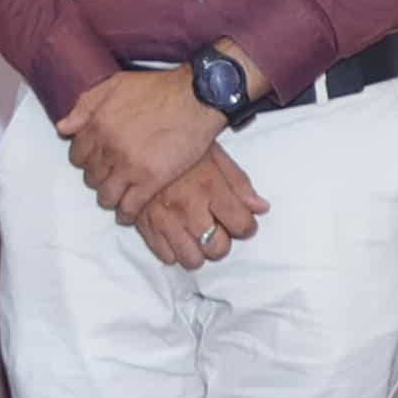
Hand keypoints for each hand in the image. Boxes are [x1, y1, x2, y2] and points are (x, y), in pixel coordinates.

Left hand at [54, 64, 226, 215]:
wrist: (196, 98)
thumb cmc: (158, 88)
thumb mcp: (115, 85)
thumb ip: (85, 105)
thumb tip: (63, 127)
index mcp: (98, 124)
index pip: (77, 155)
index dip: (86, 159)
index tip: (96, 161)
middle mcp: (109, 147)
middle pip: (91, 177)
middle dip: (99, 177)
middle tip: (110, 176)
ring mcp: (129, 166)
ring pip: (106, 195)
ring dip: (109, 197)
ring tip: (117, 195)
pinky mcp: (151, 180)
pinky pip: (129, 207)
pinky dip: (126, 214)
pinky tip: (127, 214)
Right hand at [130, 141, 263, 272]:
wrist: (137, 137)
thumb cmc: (180, 146)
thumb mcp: (216, 155)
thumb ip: (239, 184)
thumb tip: (261, 208)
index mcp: (210, 187)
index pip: (242, 226)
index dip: (246, 226)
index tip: (241, 221)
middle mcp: (188, 207)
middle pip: (217, 249)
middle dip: (222, 242)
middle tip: (217, 228)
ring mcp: (165, 219)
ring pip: (191, 260)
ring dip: (198, 251)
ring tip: (196, 235)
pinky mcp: (144, 226)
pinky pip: (166, 256)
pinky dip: (174, 249)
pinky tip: (176, 233)